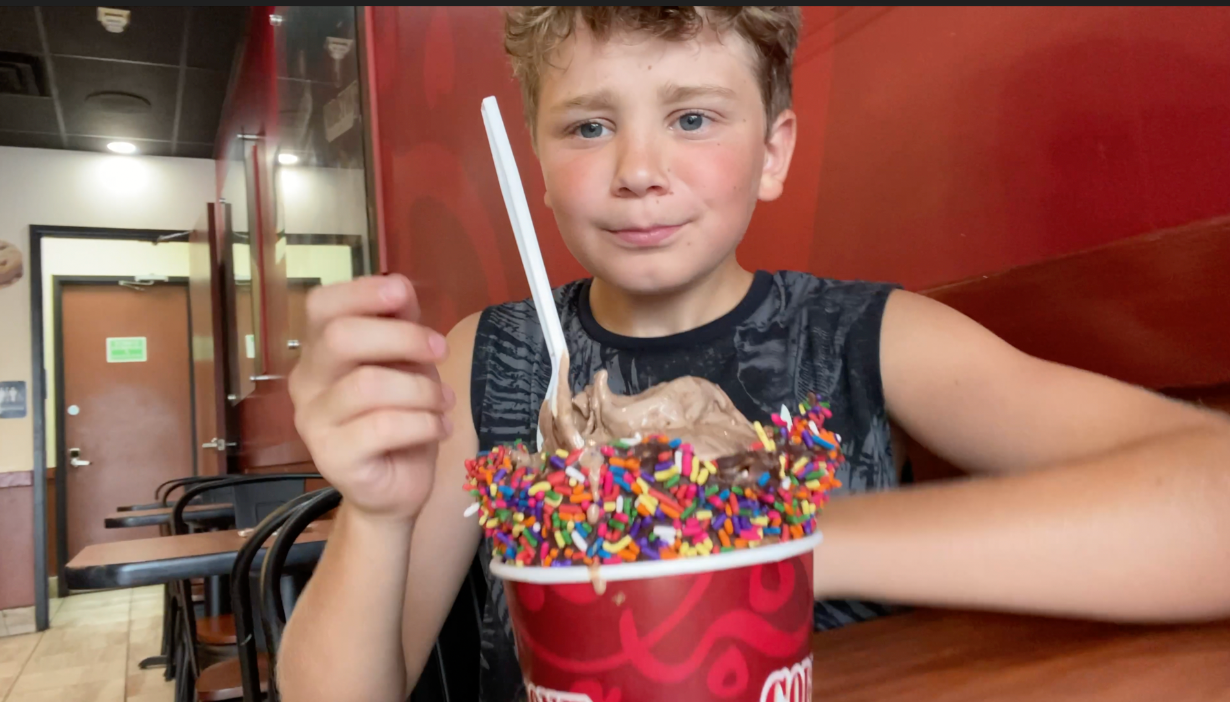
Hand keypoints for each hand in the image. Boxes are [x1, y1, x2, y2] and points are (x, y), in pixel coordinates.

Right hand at [289, 275, 453, 521]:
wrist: (394, 488)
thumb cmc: (398, 418)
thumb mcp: (407, 363)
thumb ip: (400, 324)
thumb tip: (398, 284)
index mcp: (320, 351)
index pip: (321, 306)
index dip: (361, 293)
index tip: (402, 295)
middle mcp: (306, 382)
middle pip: (341, 338)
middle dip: (402, 338)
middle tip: (440, 351)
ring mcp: (313, 422)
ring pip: (369, 384)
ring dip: (422, 390)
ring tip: (443, 402)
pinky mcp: (332, 458)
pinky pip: (384, 427)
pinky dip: (424, 423)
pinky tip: (439, 428)